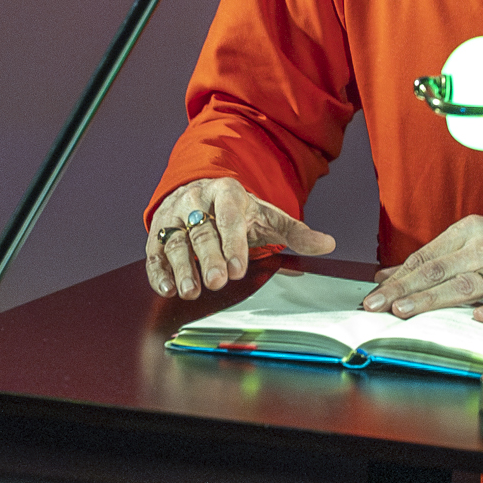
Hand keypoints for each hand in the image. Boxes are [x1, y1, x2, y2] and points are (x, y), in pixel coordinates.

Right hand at [145, 177, 334, 298]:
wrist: (200, 191)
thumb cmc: (238, 209)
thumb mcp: (268, 216)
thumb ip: (296, 232)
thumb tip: (328, 244)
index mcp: (227, 193)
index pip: (229, 217)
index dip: (234, 243)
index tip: (239, 268)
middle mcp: (195, 200)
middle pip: (201, 230)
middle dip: (209, 258)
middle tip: (218, 282)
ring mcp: (173, 214)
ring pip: (174, 241)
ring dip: (181, 267)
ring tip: (191, 291)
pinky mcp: (156, 230)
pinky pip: (154, 250)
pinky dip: (158, 271)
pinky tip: (166, 289)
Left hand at [362, 215, 482, 323]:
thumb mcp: (468, 241)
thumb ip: (430, 258)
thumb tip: (387, 275)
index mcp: (469, 232)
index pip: (425, 257)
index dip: (397, 276)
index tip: (374, 293)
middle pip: (438, 270)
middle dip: (403, 288)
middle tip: (377, 304)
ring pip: (466, 286)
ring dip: (432, 298)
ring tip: (404, 310)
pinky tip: (477, 318)